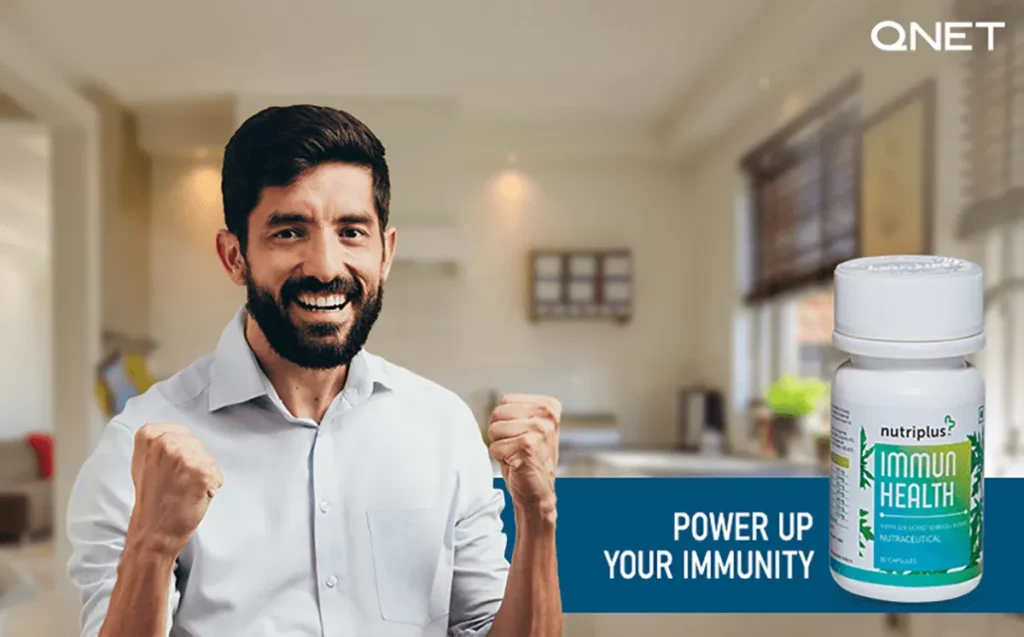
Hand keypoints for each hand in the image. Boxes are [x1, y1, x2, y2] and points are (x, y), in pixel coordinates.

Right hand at [126, 423, 223, 558]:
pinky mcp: (203, 472)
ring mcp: (185, 456)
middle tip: (176, 482)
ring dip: (203, 474)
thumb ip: (160, 444)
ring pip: (209, 458)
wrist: (153, 531)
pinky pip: (218, 474)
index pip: (182, 432)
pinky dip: (211, 486)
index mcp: (149, 435)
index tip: (171, 468)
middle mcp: (166, 442)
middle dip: (193, 462)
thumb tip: (179, 436)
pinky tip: (194, 495)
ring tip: (183, 489)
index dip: (182, 452)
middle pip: (197, 444)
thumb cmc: (151, 501)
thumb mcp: (145, 462)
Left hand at [488, 394, 560, 518]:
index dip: (505, 420)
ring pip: (494, 429)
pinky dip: (499, 458)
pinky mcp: (528, 446)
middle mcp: (547, 416)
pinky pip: (494, 447)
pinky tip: (516, 464)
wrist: (538, 493)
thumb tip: (497, 406)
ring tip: (516, 454)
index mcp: (549, 406)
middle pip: (497, 413)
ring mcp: (539, 430)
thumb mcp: (529, 427)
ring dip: (500, 446)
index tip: (520, 434)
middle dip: (500, 432)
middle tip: (516, 446)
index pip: (505, 401)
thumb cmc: (530, 459)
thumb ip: (516, 410)